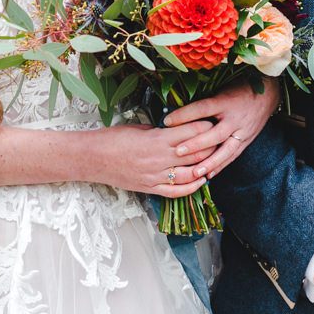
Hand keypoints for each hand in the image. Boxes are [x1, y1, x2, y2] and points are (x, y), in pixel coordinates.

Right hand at [97, 123, 215, 197]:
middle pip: (195, 154)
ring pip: (190, 174)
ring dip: (205, 168)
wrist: (93, 158)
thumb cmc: (112, 139)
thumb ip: (160, 131)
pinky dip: (191, 188)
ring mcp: (156, 176)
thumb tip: (176, 131)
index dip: (205, 127)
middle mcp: (160, 159)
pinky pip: (176, 192)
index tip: (213, 122)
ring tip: (214, 161)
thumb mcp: (139, 128)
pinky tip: (200, 182)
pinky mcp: (150, 188)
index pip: (191, 132)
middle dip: (210, 146)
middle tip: (220, 139)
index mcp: (157, 140)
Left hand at [163, 78, 278, 178]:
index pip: (202, 108)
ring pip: (225, 150)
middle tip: (178, 151)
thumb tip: (180, 109)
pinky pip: (233, 156)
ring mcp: (242, 131)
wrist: (267, 94)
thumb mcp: (223, 88)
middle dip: (196, 144)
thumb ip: (205, 101)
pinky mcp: (246, 141)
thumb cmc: (240, 88)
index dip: (184, 114)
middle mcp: (235, 118)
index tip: (167, 120)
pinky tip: (208, 175)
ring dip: (209, 162)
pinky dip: (220, 166)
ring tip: (194, 172)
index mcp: (226, 101)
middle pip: (214, 134)